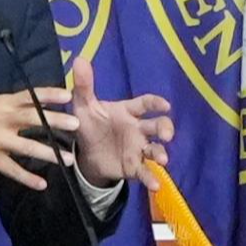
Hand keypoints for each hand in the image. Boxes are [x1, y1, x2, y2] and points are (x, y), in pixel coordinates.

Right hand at [0, 88, 73, 190]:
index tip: (68, 94)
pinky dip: (28, 178)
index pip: (28, 96)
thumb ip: (9, 107)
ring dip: (49, 153)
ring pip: (27, 147)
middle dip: (56, 121)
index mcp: (0, 103)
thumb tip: (36, 104)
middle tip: (77, 124)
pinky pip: (13, 170)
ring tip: (68, 159)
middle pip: (32, 118)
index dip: (49, 94)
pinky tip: (41, 184)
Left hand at [63, 55, 173, 186]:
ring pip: (156, 149)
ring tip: (162, 160)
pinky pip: (146, 172)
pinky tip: (156, 185)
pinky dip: (152, 178)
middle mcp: (138, 129)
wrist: (86, 154)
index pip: (145, 104)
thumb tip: (79, 59)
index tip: (165, 104)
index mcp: (128, 112)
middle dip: (165, 128)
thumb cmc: (90, 125)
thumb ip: (84, 86)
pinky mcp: (135, 166)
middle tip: (166, 134)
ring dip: (162, 153)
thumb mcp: (83, 107)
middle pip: (158, 126)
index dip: (156, 103)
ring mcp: (139, 148)